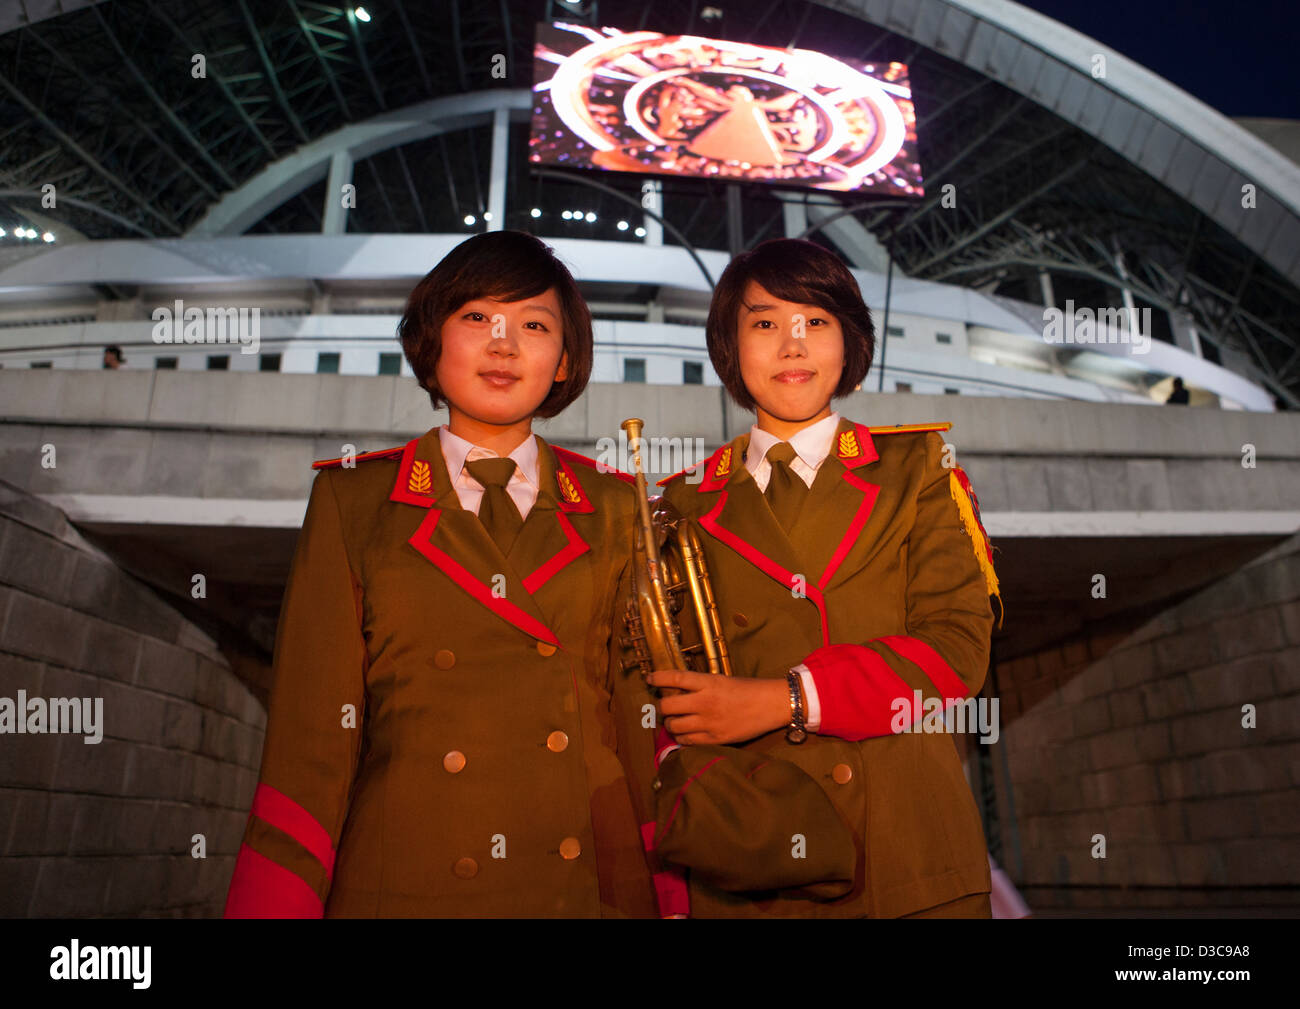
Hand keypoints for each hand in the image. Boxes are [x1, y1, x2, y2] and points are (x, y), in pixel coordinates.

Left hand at [648, 669, 791, 745]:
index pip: (675, 679)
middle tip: (666, 706)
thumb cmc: (748, 689)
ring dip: (670, 724)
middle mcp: (706, 702)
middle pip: (668, 706)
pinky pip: (687, 741)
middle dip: (662, 706)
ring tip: (675, 721)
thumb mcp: (722, 680)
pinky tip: (686, 733)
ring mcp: (709, 723)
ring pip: (674, 726)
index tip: (650, 679)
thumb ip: (700, 685)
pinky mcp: (715, 739)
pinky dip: (682, 738)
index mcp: (709, 683)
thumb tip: (677, 690)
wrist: (771, 704)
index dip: (658, 678)